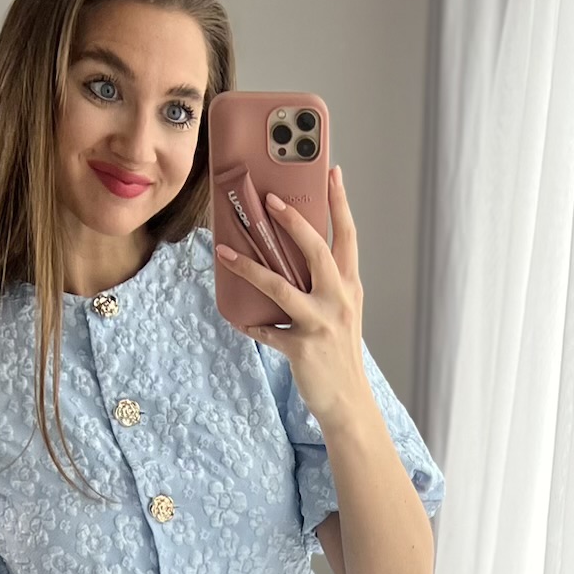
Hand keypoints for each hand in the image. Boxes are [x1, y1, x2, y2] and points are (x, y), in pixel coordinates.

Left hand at [215, 163, 366, 424]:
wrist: (347, 400)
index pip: (347, 236)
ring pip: (279, 286)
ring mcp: (321, 323)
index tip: (332, 172)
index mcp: (349, 286)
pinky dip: (249, 323)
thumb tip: (289, 256)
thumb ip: (323, 283)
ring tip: (224, 250)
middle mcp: (339, 299)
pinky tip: (235, 317)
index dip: (340, 203)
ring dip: (248, 267)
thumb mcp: (341, 311)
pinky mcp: (302, 348)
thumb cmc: (339, 352)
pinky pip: (266, 330)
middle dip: (293, 222)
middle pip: (316, 250)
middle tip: (270, 200)